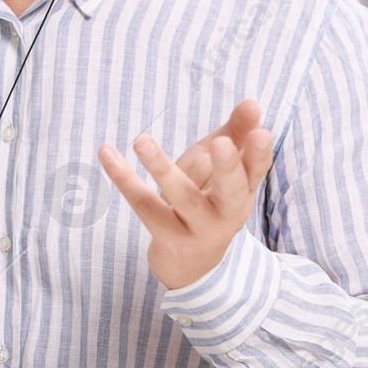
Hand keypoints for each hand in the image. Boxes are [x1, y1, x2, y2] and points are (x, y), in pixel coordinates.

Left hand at [98, 101, 274, 289]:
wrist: (192, 265)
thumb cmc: (208, 201)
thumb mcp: (222, 168)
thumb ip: (236, 134)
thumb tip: (252, 102)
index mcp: (243, 191)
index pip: (256, 170)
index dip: (259, 153)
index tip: (261, 132)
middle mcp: (227, 214)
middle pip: (231, 191)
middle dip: (227, 168)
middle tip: (221, 144)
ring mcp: (199, 230)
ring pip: (183, 198)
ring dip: (162, 168)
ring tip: (142, 140)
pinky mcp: (170, 239)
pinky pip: (145, 205)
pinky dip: (123, 178)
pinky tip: (106, 153)